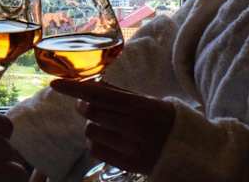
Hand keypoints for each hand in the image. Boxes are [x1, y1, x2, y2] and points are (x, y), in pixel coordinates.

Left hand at [50, 79, 175, 174]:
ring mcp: (130, 146)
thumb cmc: (168, 121)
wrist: (193, 151)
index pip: (99, 93)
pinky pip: (96, 150)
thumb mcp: (149, 102)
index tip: (54, 83)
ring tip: (106, 126)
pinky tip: (107, 139)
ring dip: (92, 125)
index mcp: (140, 105)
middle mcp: (134, 125)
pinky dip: (95, 142)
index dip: (74, 88)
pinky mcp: (128, 164)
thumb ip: (120, 94)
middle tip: (87, 105)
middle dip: (84, 106)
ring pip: (90, 131)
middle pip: (90, 111)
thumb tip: (94, 84)